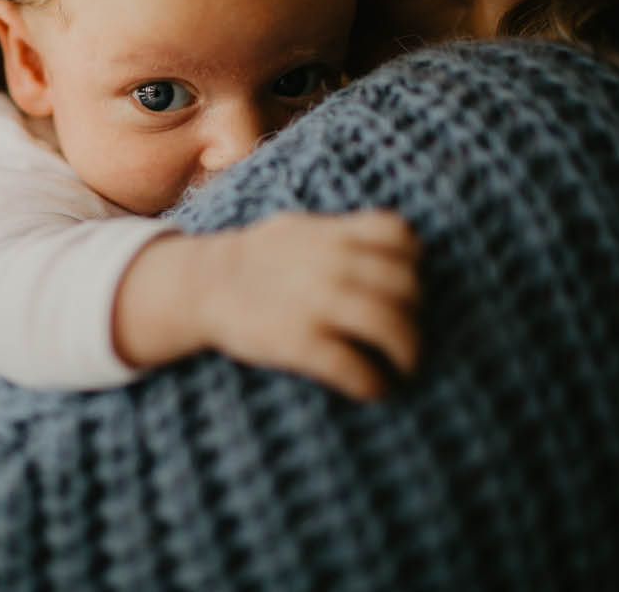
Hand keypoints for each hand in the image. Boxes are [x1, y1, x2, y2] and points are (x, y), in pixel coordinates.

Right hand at [114, 210, 419, 399]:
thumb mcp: (300, 228)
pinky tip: (375, 388)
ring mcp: (317, 304)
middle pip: (406, 287)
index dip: (415, 262)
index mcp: (334, 235)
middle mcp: (332, 265)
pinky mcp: (300, 343)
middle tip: (409, 335)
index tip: (409, 284)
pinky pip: (356, 368)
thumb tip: (396, 242)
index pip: (402, 238)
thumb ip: (345, 233)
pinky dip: (375, 383)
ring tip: (405, 367)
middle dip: (415, 315)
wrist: (203, 284)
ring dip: (409, 353)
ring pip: (391, 328)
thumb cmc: (258, 258)